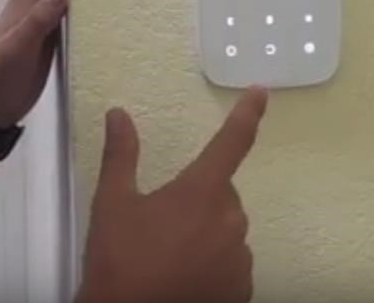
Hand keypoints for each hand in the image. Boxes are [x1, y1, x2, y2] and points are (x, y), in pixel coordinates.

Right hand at [78, 87, 267, 302]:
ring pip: (225, 226)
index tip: (261, 91)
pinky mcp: (242, 292)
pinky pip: (230, 260)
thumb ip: (120, 154)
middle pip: (221, 191)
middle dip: (196, 193)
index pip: (231, 143)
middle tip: (159, 215)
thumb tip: (119, 114)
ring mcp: (240, 261)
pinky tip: (182, 273)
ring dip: (203, 228)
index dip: (247, 114)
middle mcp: (230, 223)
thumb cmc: (120, 260)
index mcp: (201, 193)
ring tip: (166, 250)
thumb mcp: (112, 203)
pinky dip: (212, 259)